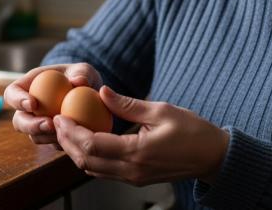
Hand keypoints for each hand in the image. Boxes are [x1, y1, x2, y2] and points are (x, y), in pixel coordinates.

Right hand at [4, 63, 102, 149]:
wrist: (89, 93)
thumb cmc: (81, 76)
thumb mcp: (84, 70)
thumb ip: (82, 72)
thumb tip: (79, 81)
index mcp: (29, 86)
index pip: (12, 93)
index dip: (17, 100)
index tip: (33, 103)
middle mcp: (29, 108)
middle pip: (18, 121)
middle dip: (31, 125)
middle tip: (49, 124)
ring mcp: (39, 124)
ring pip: (33, 136)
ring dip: (47, 137)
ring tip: (65, 132)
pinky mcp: (51, 136)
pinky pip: (51, 144)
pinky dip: (60, 142)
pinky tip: (74, 138)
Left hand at [54, 86, 229, 186]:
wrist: (213, 157)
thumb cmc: (193, 132)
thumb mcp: (161, 110)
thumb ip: (128, 105)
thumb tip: (102, 92)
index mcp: (137, 153)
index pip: (92, 145)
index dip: (71, 132)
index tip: (60, 116)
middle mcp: (132, 171)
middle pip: (87, 160)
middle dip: (68, 142)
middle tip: (58, 122)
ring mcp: (134, 178)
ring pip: (93, 169)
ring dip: (76, 151)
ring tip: (68, 130)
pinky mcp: (136, 179)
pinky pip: (104, 172)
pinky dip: (90, 157)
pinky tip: (88, 141)